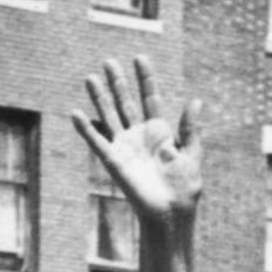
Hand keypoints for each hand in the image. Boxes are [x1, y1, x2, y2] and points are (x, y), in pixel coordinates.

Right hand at [69, 56, 205, 223]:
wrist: (170, 213)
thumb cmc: (184, 189)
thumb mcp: (191, 155)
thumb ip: (190, 128)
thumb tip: (196, 100)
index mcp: (159, 132)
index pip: (150, 99)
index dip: (145, 79)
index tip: (140, 57)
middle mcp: (139, 136)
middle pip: (125, 102)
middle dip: (118, 82)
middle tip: (109, 61)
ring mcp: (124, 147)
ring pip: (109, 115)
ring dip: (100, 97)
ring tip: (91, 76)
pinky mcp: (113, 161)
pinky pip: (96, 141)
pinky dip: (85, 128)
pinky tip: (76, 113)